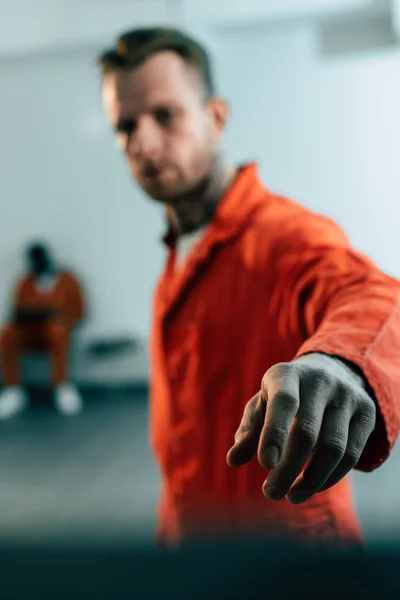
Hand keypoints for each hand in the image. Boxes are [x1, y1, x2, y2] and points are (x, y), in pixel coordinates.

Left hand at [227, 353, 375, 503]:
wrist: (329, 373)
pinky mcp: (367, 412)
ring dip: (311, 480)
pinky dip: (331, 477)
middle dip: (288, 469)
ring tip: (291, 496)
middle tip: (271, 493)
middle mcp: (320, 380)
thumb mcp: (262, 405)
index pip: (283, 402)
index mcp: (287, 374)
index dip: (274, 434)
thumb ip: (248, 431)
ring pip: (333, 448)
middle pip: (306, 432)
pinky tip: (312, 487)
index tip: (265, 465)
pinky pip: (352, 454)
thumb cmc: (284, 396)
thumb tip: (233, 460)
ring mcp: (347, 395)